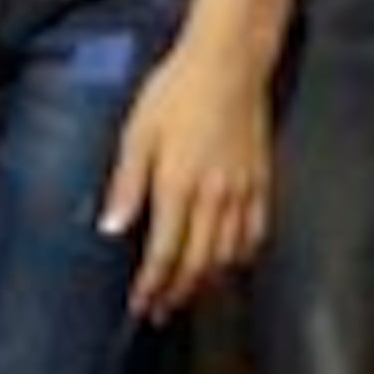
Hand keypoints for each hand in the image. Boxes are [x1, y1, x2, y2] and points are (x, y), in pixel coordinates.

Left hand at [103, 26, 272, 319]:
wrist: (228, 63)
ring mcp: (243, 192)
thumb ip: (126, 184)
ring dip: (207, 283)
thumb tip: (111, 229)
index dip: (151, 287)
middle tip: (161, 310)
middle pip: (198, 265)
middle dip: (177, 294)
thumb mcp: (138, 132)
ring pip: (228, 257)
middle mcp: (214, 197)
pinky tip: (228, 263)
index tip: (140, 306)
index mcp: (179, 186)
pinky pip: (256, 234)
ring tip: (188, 293)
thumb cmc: (176, 92)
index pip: (164, 254)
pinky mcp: (263, 182)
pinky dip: (240, 258)